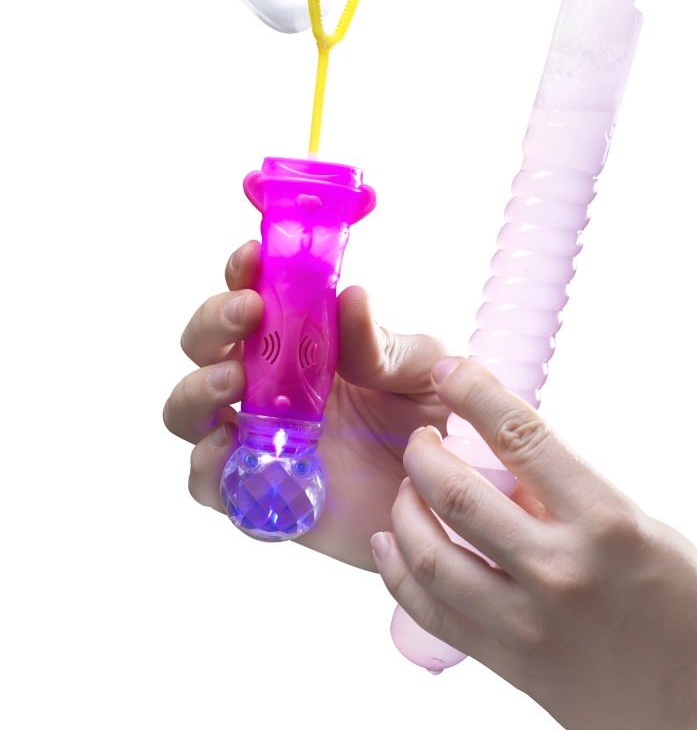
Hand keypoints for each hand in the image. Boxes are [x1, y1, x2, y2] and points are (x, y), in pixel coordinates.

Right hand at [162, 241, 447, 568]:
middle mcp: (268, 385)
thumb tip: (351, 296)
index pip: (253, 294)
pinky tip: (229, 445)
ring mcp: (258, 439)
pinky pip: (209, 484)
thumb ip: (384, 344)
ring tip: (230, 380)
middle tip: (247, 314)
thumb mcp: (423, 372)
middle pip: (204, 345)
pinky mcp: (259, 496)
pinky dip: (205, 464)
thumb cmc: (433, 420)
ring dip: (196, 388)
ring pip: (189, 410)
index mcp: (303, 340)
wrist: (449, 500)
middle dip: (212, 322)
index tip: (252, 256)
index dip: (242, 271)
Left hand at [372, 358, 696, 729]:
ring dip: (405, 512)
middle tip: (420, 438)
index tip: (450, 369)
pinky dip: (402, 576)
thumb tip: (507, 460)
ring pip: (432, 558)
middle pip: (457, 496)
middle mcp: (562, 569)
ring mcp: (531, 625)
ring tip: (405, 489)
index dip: (474, 391)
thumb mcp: (641, 528)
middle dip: (423, 455)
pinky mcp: (514, 666)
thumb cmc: (696, 610)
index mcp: (606, 521)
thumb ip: (570, 496)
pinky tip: (394, 548)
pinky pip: (436, 615)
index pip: (520, 435)